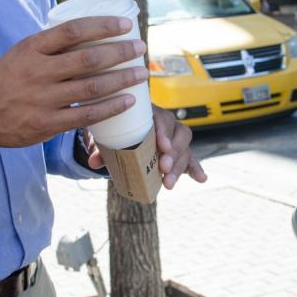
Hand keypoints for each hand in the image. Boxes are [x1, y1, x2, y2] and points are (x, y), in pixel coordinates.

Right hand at [0, 17, 147, 159]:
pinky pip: (86, 115)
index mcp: (31, 48)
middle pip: (88, 58)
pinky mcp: (46, 124)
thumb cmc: (6, 80)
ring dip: (122, 79)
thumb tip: (92, 33)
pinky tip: (128, 100)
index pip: (73, 30)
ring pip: (92, 87)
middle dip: (120, 52)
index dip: (103, 25)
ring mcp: (42, 99)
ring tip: (141, 74)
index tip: (126, 25)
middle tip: (141, 48)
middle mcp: (37, 71)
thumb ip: (51, 46)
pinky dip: (111, 107)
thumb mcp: (21, 53)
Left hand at [85, 107, 207, 188]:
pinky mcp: (179, 151)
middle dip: (174, 152)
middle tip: (164, 167)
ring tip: (169, 183)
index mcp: (151, 112)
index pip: (163, 118)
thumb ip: (100, 146)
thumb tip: (95, 161)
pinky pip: (191, 159)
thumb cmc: (115, 129)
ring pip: (185, 149)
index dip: (165, 131)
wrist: (121, 131)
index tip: (162, 146)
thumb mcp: (106, 136)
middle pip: (180, 134)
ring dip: (180, 166)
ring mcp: (175, 138)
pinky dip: (196, 169)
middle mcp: (167, 123)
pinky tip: (201, 179)